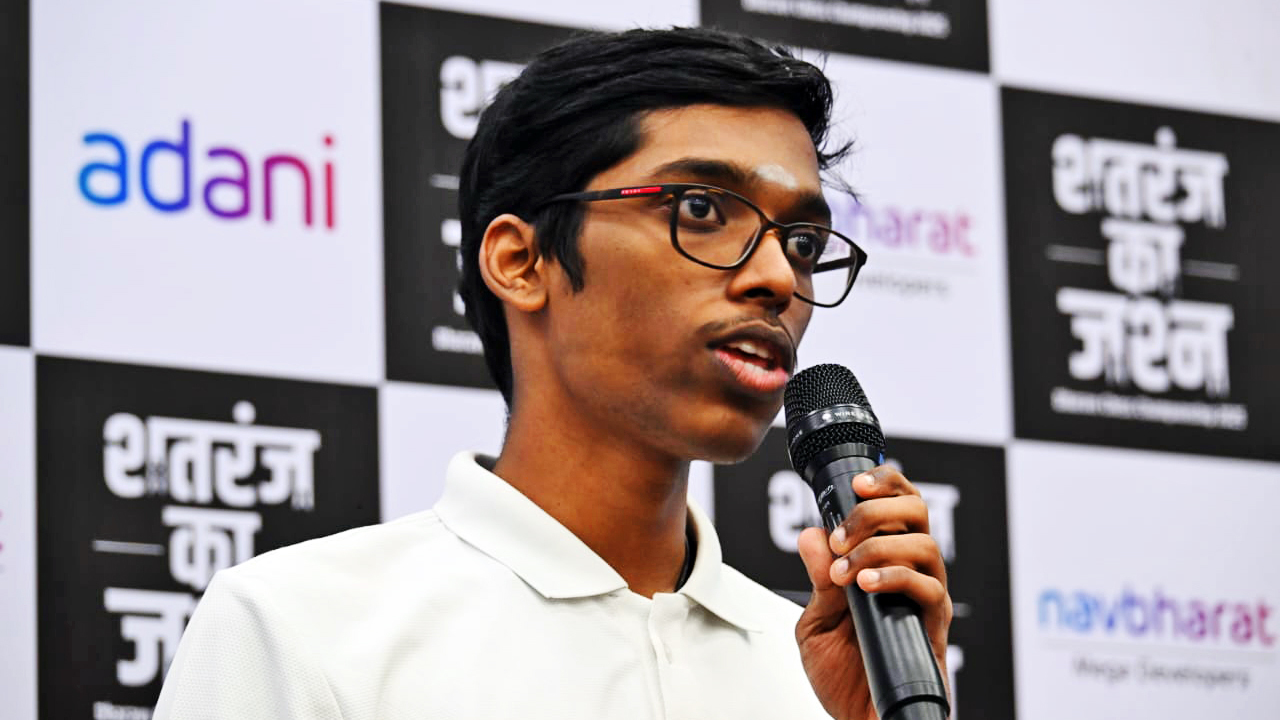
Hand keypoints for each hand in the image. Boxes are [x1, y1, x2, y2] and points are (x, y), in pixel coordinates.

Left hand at [794, 464, 952, 719]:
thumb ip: (817, 581)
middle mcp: (912, 576)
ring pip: (926, 545)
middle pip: (918, 512)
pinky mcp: (935, 629)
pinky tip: (866, 586)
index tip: (855, 485)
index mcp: (885, 565)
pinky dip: (896, 577)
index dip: (884, 484)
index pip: (898, 507)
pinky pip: (931, 589)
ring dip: (879, 546)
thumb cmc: (843, 679)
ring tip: (847, 568)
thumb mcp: (816, 625)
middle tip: (844, 534)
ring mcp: (926, 601)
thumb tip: (810, 536)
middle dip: (877, 509)